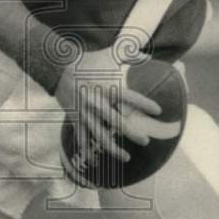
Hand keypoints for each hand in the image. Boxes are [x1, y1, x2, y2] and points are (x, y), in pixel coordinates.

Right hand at [54, 46, 161, 163]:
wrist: (60, 66)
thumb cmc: (88, 61)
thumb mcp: (109, 54)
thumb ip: (130, 55)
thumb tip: (149, 56)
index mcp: (108, 88)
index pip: (131, 98)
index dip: (146, 104)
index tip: (158, 111)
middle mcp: (98, 103)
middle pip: (118, 123)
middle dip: (133, 134)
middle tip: (146, 141)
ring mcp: (86, 113)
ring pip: (100, 136)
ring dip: (114, 149)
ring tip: (127, 158)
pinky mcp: (76, 119)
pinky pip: (82, 138)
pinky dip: (87, 152)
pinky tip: (95, 164)